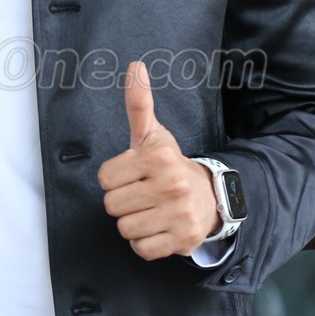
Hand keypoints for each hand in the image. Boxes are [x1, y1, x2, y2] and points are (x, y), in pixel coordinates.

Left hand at [97, 60, 219, 260]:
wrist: (209, 197)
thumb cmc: (169, 165)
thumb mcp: (153, 135)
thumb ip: (138, 104)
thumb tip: (135, 66)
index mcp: (159, 157)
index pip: (105, 179)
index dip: (115, 177)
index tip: (134, 174)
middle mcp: (171, 185)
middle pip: (112, 206)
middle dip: (124, 201)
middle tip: (144, 194)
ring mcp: (179, 215)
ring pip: (125, 229)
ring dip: (134, 223)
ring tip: (151, 210)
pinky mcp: (183, 241)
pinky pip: (141, 249)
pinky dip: (145, 243)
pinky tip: (158, 227)